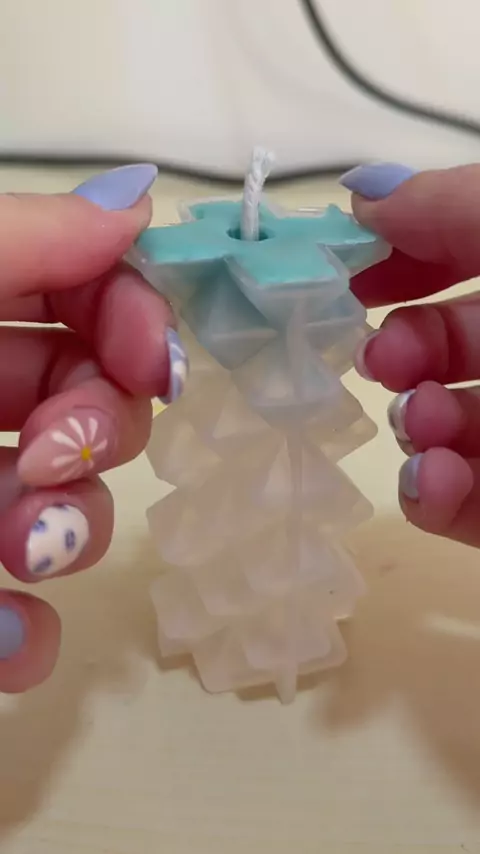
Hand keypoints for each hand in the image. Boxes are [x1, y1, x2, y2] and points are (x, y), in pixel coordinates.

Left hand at [0, 164, 186, 691]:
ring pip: (64, 516)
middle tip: (54, 457)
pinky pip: (17, 620)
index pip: (78, 298)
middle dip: (98, 434)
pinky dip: (23, 636)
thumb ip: (22, 238)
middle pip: (87, 408)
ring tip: (23, 550)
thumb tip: (136, 199)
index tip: (153, 360)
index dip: (131, 320)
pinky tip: (9, 640)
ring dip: (67, 536)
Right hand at [341, 162, 479, 547]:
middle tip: (379, 354)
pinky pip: (462, 506)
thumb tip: (361, 194)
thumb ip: (454, 205)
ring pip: (444, 428)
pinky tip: (432, 476)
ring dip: (412, 421)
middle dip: (400, 346)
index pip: (463, 250)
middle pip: (446, 344)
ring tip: (418, 417)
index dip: (406, 251)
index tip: (349, 267)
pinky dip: (431, 496)